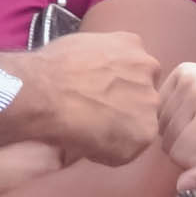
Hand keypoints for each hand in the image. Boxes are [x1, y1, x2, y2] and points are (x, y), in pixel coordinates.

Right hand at [0, 32, 165, 167]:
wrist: (45, 94)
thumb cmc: (50, 70)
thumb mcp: (82, 47)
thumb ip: (102, 61)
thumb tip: (98, 81)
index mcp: (132, 44)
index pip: (134, 70)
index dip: (115, 86)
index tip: (98, 94)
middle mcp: (149, 70)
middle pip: (141, 94)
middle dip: (122, 104)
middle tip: (94, 113)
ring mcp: (150, 101)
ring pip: (137, 122)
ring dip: (118, 128)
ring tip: (88, 129)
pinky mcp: (144, 132)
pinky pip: (127, 149)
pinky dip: (109, 152)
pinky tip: (88, 142)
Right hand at [162, 61, 195, 193]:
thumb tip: (180, 185)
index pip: (180, 154)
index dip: (194, 163)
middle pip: (167, 138)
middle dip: (185, 148)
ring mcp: (189, 78)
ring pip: (161, 122)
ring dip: (178, 132)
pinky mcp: (184, 70)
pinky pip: (162, 102)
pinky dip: (172, 113)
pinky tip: (193, 113)